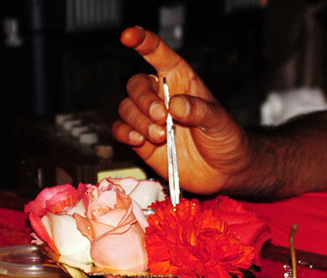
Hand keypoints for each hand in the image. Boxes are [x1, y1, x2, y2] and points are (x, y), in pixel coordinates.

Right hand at [112, 26, 250, 195]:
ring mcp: (149, 120)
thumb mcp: (219, 122)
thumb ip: (199, 111)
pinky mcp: (141, 142)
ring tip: (160, 135)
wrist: (222, 171)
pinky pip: (120, 130)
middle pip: (136, 86)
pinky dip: (125, 133)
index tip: (129, 36)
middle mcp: (161, 98)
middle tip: (162, 118)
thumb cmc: (225, 140)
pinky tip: (140, 140)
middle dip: (144, 101)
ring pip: (126, 109)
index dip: (143, 42)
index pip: (159, 55)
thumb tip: (176, 105)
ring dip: (138, 121)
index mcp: (181, 82)